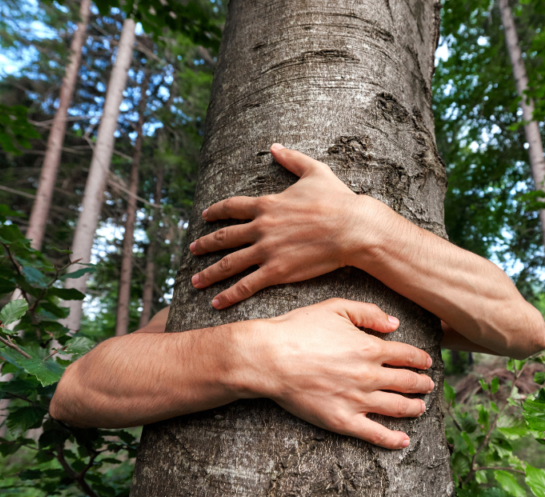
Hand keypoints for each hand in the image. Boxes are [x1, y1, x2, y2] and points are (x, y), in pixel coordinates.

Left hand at [190, 143, 387, 308]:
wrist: (352, 228)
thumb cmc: (338, 200)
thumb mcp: (315, 171)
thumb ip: (292, 159)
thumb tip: (275, 146)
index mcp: (267, 204)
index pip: (231, 207)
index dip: (215, 212)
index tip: (205, 217)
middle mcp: (261, 227)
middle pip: (224, 237)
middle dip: (205, 244)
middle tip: (191, 250)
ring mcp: (266, 250)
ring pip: (229, 263)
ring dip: (210, 273)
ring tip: (195, 281)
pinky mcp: (277, 271)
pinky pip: (247, 285)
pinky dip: (229, 294)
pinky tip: (217, 302)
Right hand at [235, 298, 432, 448]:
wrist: (269, 358)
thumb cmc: (298, 329)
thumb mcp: (335, 308)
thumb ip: (369, 313)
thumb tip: (394, 324)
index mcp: (370, 348)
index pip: (407, 355)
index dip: (421, 359)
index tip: (427, 362)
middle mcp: (370, 376)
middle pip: (407, 382)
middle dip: (422, 384)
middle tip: (429, 386)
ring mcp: (358, 400)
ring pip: (398, 408)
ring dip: (415, 408)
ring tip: (421, 408)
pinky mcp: (343, 421)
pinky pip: (375, 434)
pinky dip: (393, 440)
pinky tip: (404, 441)